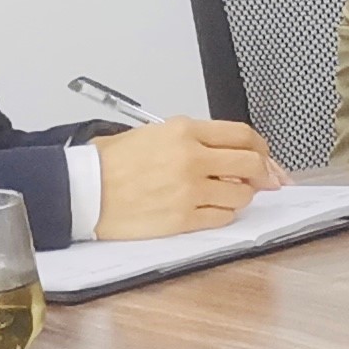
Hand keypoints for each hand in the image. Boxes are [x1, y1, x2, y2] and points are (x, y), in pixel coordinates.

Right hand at [93, 117, 281, 238]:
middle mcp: (192, 158)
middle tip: (264, 180)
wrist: (83, 190)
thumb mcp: (153, 134)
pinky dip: (224, 214)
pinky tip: (212, 209)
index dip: (261, 148)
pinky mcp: (182, 218)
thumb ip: (194, 139)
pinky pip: (223, 217)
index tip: (265, 157)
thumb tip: (230, 152)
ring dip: (242, 196)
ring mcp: (189, 190)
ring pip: (242, 195)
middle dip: (264, 173)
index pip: (243, 135)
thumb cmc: (110, 163)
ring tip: (227, 194)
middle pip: (252, 164)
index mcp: (184, 131)